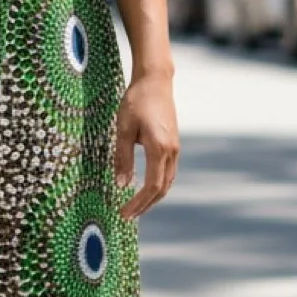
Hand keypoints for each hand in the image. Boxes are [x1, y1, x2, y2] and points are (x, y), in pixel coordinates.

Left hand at [114, 72, 179, 220]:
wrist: (155, 80)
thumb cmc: (136, 101)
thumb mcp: (123, 129)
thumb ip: (123, 158)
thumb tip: (121, 185)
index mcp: (159, 149)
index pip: (151, 186)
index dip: (138, 203)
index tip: (123, 213)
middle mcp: (172, 151)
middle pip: (161, 189)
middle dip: (145, 205)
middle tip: (127, 216)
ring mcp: (175, 148)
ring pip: (167, 181)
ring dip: (152, 197)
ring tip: (135, 206)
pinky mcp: (173, 143)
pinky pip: (168, 171)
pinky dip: (158, 185)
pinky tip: (146, 187)